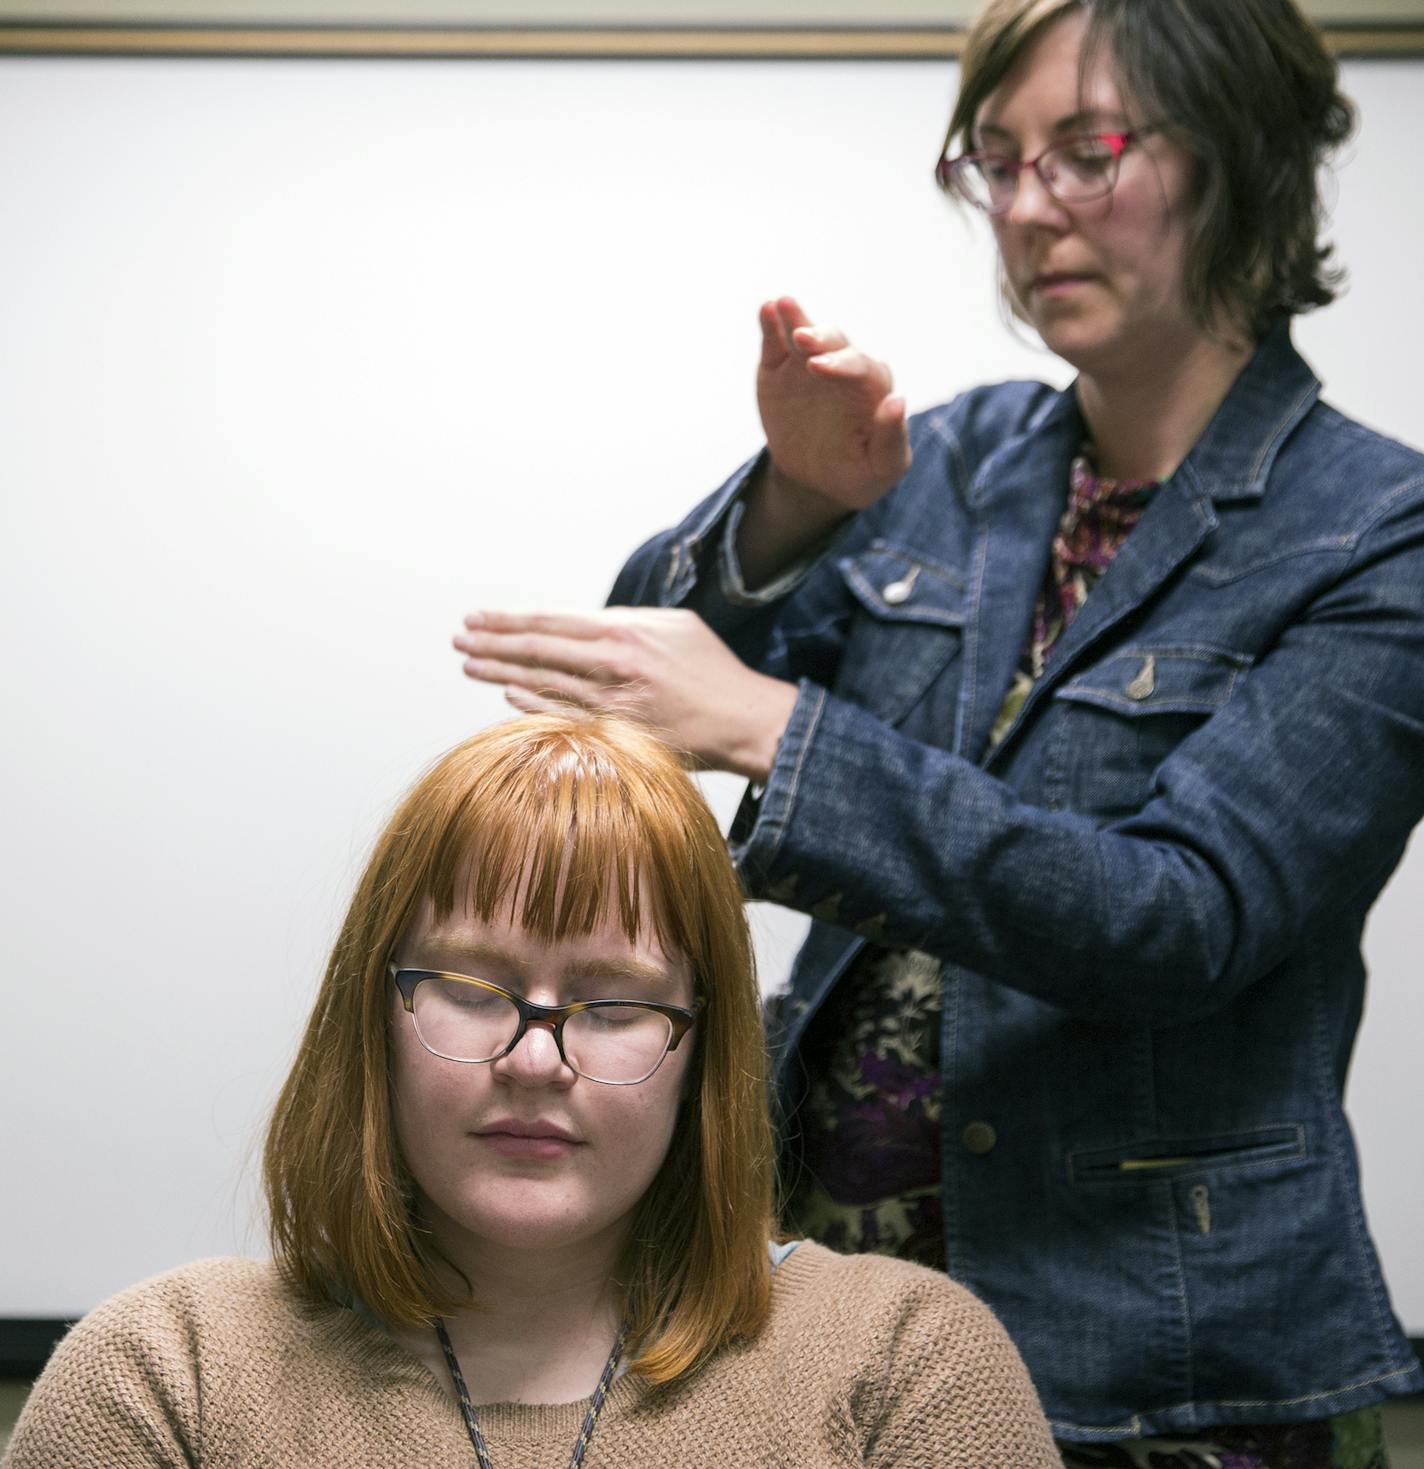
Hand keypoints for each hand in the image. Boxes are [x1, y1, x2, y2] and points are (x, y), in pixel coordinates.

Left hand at [453, 606, 798, 782]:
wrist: (742, 720)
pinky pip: (564, 715)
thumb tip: (589, 623)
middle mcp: (612, 662)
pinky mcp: (616, 733)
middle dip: (491, 643)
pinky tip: (508, 694)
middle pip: (536, 649)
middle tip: (459, 640)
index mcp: (623, 630)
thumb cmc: (712, 671)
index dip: (507, 619)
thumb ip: (627, 621)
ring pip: (542, 682)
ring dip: (500, 673)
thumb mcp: (674, 626)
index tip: (477, 618)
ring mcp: (612, 700)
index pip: (549, 621)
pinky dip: (533, 704)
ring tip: (469, 665)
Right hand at [757, 295, 910, 513]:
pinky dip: (770, 324)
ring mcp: (808, 364)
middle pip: (836, 343)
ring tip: (781, 304)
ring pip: (805, 334)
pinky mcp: (779, 368)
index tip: (818, 369)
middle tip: (802, 340)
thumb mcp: (881, 468)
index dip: (842, 365)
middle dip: (820, 339)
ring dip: (796, 318)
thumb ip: (891, 438)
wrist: (815, 481)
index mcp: (872, 388)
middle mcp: (843, 368)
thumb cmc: (858, 473)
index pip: (862, 368)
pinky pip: (775, 342)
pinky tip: (766, 309)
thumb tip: (897, 400)